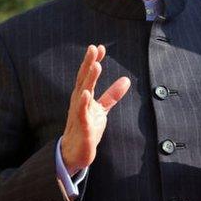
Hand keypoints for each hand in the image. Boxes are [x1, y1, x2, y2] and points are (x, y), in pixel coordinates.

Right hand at [60, 44, 130, 173]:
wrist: (74, 154)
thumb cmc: (86, 129)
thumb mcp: (101, 110)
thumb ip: (111, 95)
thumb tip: (126, 80)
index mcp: (83, 97)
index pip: (88, 76)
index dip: (93, 61)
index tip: (99, 47)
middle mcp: (78, 102)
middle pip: (83, 80)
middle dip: (88, 64)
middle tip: (93, 48)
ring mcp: (79, 114)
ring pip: (83, 93)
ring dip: (89, 79)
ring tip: (95, 65)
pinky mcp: (82, 128)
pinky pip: (82, 114)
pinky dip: (83, 104)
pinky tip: (86, 93)